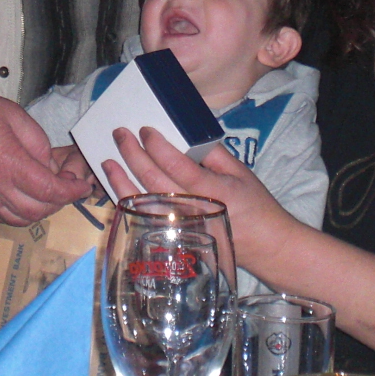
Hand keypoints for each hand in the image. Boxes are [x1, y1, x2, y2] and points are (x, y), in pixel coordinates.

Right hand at [0, 88, 92, 224]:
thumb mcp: (12, 114)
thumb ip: (37, 141)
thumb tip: (51, 165)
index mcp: (8, 162)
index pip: (49, 190)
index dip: (72, 191)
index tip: (83, 185)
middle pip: (38, 210)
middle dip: (60, 202)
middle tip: (68, 186)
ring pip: (21, 220)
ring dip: (41, 211)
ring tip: (49, 193)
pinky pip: (3, 217)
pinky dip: (21, 213)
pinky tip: (26, 197)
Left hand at [106, 127, 297, 275]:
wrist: (266, 246)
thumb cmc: (255, 206)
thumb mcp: (241, 172)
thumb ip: (213, 153)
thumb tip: (183, 134)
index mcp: (214, 192)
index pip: (177, 166)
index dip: (158, 146)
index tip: (145, 129)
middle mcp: (194, 211)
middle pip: (155, 181)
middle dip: (133, 155)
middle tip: (119, 134)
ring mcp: (182, 228)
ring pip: (144, 203)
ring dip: (122, 181)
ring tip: (108, 160)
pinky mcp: (174, 238)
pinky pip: (145, 219)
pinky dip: (128, 202)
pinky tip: (117, 187)